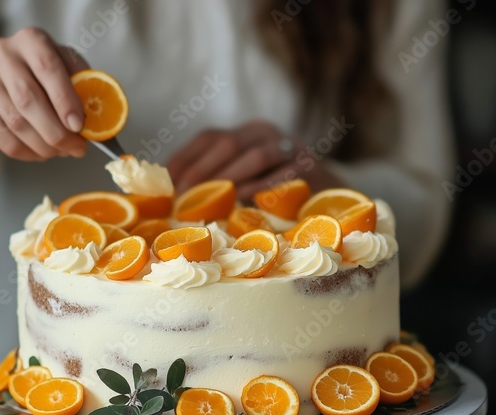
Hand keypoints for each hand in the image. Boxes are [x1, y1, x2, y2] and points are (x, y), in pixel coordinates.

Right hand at [0, 27, 89, 160]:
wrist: (2, 77)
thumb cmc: (45, 75)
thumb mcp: (68, 71)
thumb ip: (84, 89)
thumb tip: (100, 122)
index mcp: (31, 39)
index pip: (48, 67)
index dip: (65, 100)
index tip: (80, 127)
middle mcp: (1, 52)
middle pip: (28, 99)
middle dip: (56, 132)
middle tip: (77, 149)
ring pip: (14, 122)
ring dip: (43, 146)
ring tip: (61, 152)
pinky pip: (0, 136)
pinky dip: (25, 152)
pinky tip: (41, 153)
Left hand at [166, 120, 341, 199]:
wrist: (327, 194)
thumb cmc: (273, 191)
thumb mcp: (242, 180)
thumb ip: (215, 180)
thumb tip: (173, 195)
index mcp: (244, 132)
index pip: (208, 138)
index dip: (185, 159)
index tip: (168, 185)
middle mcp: (265, 132)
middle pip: (229, 144)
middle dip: (203, 172)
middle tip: (184, 197)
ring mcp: (289, 147)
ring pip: (256, 156)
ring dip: (231, 178)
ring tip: (212, 200)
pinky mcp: (309, 166)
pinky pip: (282, 175)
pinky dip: (261, 188)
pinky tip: (244, 202)